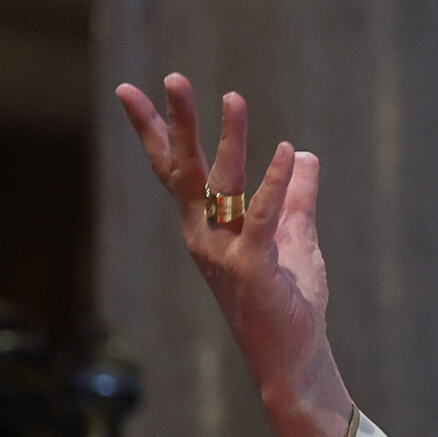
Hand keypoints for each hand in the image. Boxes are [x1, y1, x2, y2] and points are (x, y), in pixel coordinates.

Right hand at [114, 74, 356, 436]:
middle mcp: (205, 236)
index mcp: (207, 227)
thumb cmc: (288, 303)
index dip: (154, 131)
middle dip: (176, 123)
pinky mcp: (253, 269)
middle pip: (184, 170)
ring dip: (230, 140)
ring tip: (233, 98)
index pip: (174, 170)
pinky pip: (262, 218)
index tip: (132, 90)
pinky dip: (274, 183)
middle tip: (171, 78)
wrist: (293, 358)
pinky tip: (287, 150)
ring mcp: (224, 254)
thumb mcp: (295, 239)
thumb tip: (305, 154)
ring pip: (222, 186)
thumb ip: (296, 198)